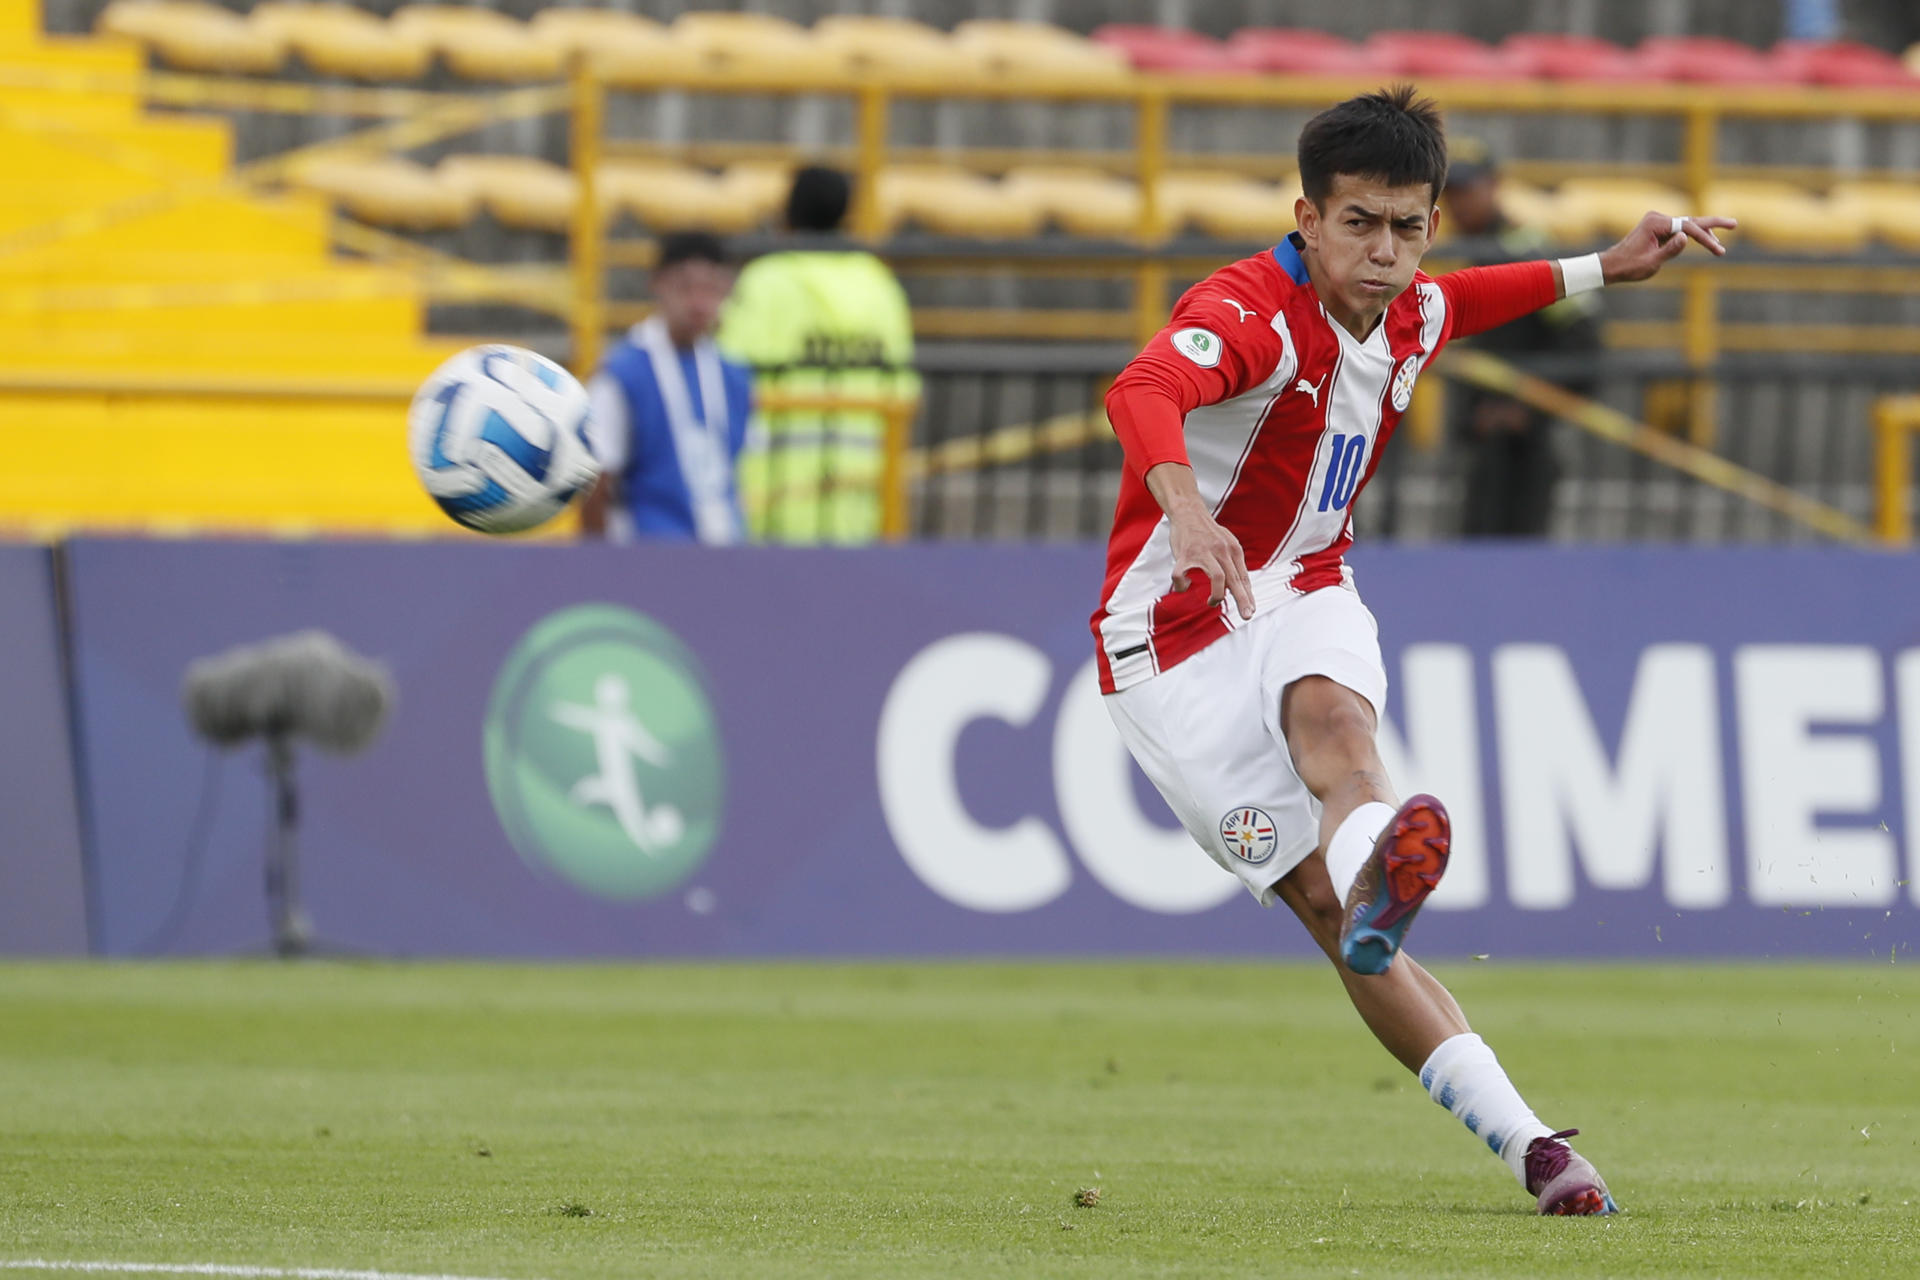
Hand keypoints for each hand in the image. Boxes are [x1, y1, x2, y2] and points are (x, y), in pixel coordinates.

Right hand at [1168, 504, 1254, 619]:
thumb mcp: (1226, 543)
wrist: (1188, 512)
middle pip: (1235, 579)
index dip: (1248, 594)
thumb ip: (1232, 563)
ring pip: (1218, 578)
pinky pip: (1182, 576)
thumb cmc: (1207, 532)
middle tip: (1247, 615)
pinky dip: (1182, 585)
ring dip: (1217, 595)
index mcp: (1232, 549)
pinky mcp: (1185, 554)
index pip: (1243, 576)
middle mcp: (1220, 551)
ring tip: (1212, 602)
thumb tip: (1237, 587)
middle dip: (1242, 599)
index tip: (1251, 609)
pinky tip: (1185, 585)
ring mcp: (1203, 552)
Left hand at [1599, 212, 1737, 283]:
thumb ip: (1669, 250)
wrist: (1610, 266)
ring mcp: (1657, 221)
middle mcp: (1658, 218)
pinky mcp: (1656, 227)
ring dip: (1704, 232)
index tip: (1719, 250)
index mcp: (1656, 223)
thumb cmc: (1629, 267)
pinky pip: (1679, 229)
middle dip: (1713, 224)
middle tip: (1735, 223)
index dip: (1706, 239)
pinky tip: (1706, 240)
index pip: (1688, 228)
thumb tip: (1686, 238)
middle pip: (1691, 220)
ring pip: (1687, 225)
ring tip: (1723, 238)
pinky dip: (1693, 235)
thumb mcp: (1651, 263)